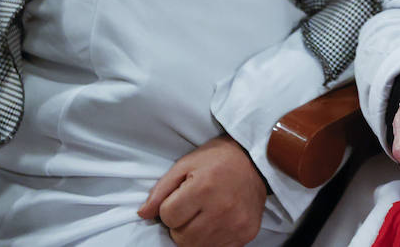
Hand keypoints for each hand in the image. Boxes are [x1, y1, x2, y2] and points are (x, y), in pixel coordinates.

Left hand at [138, 136, 266, 246]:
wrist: (257, 161)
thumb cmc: (218, 160)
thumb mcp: (186, 164)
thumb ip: (161, 190)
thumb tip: (143, 214)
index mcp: (204, 187)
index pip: (168, 216)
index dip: (169, 208)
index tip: (181, 198)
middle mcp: (222, 208)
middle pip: (181, 238)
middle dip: (180, 225)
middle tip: (192, 208)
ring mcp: (236, 224)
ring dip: (194, 235)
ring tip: (203, 215)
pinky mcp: (246, 234)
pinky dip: (211, 240)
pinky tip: (217, 222)